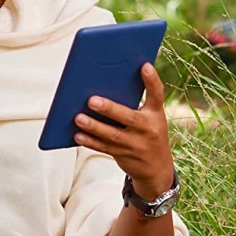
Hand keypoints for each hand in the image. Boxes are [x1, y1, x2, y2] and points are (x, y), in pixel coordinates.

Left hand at [73, 63, 174, 199]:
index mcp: (156, 114)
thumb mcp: (151, 118)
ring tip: (78, 118)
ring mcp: (136, 144)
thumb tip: (106, 83)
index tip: (145, 66)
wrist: (157, 168)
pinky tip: (78, 135)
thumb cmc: (148, 133)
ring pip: (112, 135)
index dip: (152, 80)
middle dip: (109, 109)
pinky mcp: (123, 155)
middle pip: (128, 117)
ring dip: (94, 127)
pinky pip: (104, 148)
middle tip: (91, 100)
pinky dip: (90, 141)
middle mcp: (148, 129)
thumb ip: (136, 104)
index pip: (157, 95)